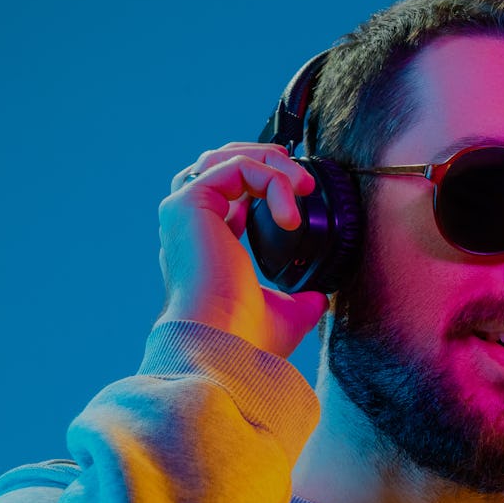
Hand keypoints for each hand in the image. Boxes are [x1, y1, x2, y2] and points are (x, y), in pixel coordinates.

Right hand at [157, 142, 329, 357]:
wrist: (223, 345)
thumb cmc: (245, 339)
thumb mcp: (283, 314)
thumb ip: (298, 300)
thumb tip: (319, 299)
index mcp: (205, 244)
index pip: (225, 193)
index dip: (262, 183)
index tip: (297, 198)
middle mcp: (189, 225)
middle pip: (219, 164)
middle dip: (266, 161)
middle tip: (303, 182)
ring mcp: (184, 212)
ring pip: (225, 158)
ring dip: (272, 164)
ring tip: (303, 188)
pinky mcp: (188, 204)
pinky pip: (235, 168)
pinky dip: (271, 180)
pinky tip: (290, 216)